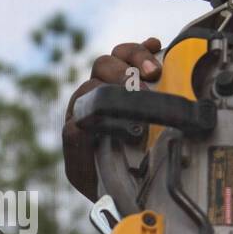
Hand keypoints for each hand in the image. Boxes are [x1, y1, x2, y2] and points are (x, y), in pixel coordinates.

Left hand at [62, 37, 162, 200]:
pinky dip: (146, 48)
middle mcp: (96, 94)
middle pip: (102, 67)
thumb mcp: (83, 171)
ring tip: (155, 70)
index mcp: (81, 113)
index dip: (105, 91)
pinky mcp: (141, 80)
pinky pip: (138, 54)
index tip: (128, 101)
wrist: (125, 188)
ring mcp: (119, 84)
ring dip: (136, 57)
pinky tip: (155, 44)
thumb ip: (76, 148)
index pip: (87, 91)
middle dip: (122, 72)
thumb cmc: (102, 180)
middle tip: (144, 84)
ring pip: (119, 55)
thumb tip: (78, 124)